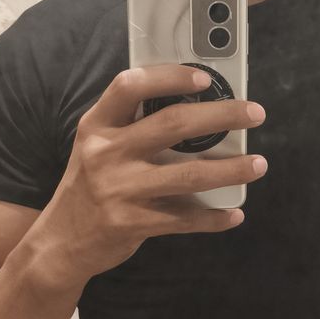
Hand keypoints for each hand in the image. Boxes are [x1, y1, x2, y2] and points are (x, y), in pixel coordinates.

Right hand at [39, 63, 266, 285]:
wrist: (60, 241)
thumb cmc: (91, 183)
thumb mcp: (97, 145)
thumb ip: (132, 124)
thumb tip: (195, 103)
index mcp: (97, 126)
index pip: (130, 86)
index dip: (169, 77)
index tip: (205, 77)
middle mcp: (106, 153)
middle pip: (172, 125)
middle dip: (221, 115)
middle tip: (254, 113)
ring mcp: (118, 190)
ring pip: (188, 175)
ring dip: (230, 170)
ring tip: (258, 164)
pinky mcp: (130, 224)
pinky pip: (183, 219)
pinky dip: (213, 217)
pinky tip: (233, 213)